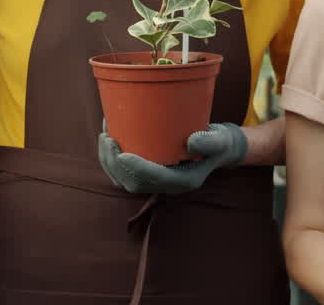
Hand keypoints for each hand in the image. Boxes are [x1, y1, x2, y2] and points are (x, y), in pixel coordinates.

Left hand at [97, 122, 247, 193]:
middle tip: (107, 138)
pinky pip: (123, 173)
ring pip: (124, 181)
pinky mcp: (148, 173)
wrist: (216, 148)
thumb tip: (191, 141)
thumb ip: (209, 141)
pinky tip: (108, 137)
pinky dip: (111, 158)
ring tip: (104, 137)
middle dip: (115, 163)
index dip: (136, 168)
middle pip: (133, 183)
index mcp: (183, 181)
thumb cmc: (218, 142)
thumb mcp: (219, 139)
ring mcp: (156, 182)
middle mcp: (166, 186)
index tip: (122, 152)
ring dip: (109, 162)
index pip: (155, 179)